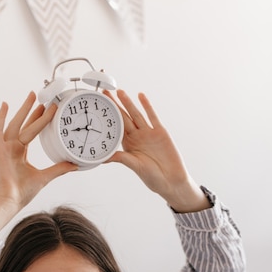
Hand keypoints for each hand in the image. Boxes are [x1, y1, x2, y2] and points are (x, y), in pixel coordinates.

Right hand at [0, 92, 76, 229]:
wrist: (9, 200)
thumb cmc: (21, 192)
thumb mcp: (44, 177)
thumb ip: (59, 169)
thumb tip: (74, 165)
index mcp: (20, 153)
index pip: (32, 131)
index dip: (40, 120)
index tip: (48, 109)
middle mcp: (12, 147)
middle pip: (24, 124)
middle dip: (33, 111)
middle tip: (43, 98)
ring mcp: (3, 147)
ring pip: (16, 123)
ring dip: (23, 109)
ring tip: (32, 96)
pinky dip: (1, 117)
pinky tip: (5, 104)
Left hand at [107, 90, 208, 211]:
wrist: (171, 180)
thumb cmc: (152, 177)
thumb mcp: (134, 166)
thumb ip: (120, 158)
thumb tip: (104, 157)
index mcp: (128, 145)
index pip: (116, 127)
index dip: (109, 117)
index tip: (101, 108)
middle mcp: (137, 137)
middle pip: (124, 118)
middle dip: (115, 106)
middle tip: (106, 93)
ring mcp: (148, 133)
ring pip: (136, 114)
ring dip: (128, 103)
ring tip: (120, 92)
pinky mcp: (160, 132)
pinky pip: (152, 116)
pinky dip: (147, 106)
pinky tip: (141, 96)